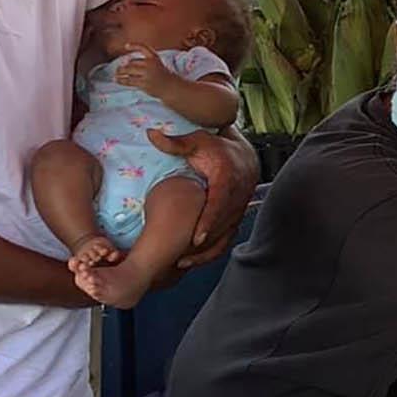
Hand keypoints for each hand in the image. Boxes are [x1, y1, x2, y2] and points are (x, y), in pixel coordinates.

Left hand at [116, 47, 170, 92]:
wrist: (171, 87)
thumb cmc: (162, 77)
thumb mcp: (156, 65)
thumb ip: (143, 62)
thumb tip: (126, 63)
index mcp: (154, 58)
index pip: (143, 48)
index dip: (134, 46)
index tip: (126, 46)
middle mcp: (150, 64)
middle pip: (132, 62)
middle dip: (124, 67)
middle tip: (118, 70)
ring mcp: (147, 74)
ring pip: (128, 71)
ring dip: (120, 72)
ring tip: (116, 74)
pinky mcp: (144, 83)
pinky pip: (129, 80)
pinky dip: (122, 80)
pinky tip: (117, 80)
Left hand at [150, 126, 259, 263]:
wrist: (245, 157)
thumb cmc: (218, 148)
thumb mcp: (198, 140)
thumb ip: (176, 142)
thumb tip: (151, 134)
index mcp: (227, 179)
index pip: (219, 203)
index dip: (209, 221)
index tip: (196, 237)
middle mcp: (237, 197)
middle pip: (221, 225)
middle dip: (203, 244)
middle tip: (180, 256)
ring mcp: (238, 210)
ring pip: (225, 236)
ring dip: (206, 252)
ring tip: (183, 262)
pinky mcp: (236, 218)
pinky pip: (227, 239)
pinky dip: (212, 251)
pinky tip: (193, 260)